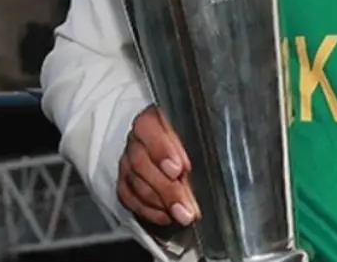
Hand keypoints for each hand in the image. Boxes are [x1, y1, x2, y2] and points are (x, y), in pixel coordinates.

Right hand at [118, 104, 199, 226]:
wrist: (174, 151)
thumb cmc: (188, 141)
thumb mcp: (196, 137)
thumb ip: (198, 148)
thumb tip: (212, 169)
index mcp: (152, 120)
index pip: (148, 127)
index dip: (162, 149)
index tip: (178, 169)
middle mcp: (136, 139)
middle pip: (141, 161)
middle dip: (166, 188)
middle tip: (185, 208)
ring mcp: (127, 161)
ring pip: (135, 182)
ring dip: (160, 203)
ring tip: (182, 215)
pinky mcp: (124, 182)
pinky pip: (129, 197)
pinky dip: (148, 210)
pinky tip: (166, 216)